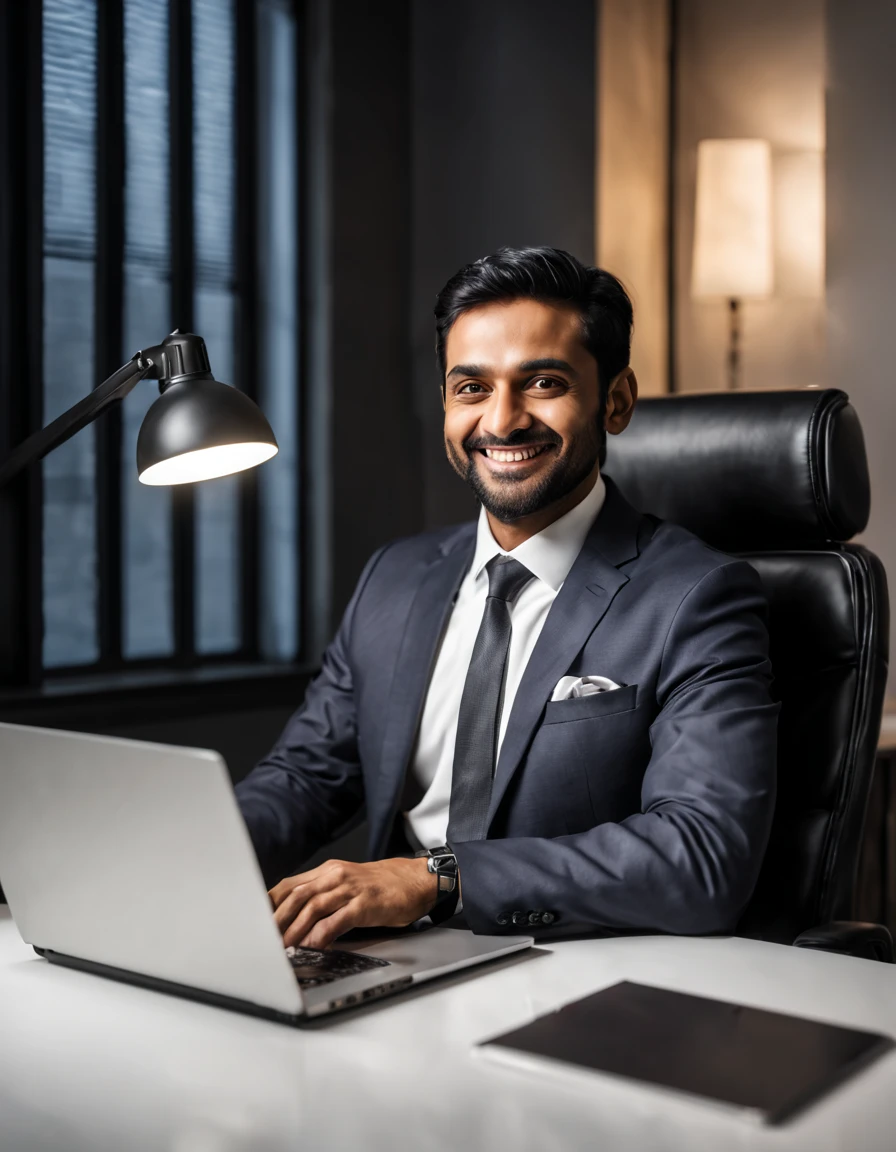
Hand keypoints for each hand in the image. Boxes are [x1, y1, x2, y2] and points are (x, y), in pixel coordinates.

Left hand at [268, 857, 438, 949]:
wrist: (414, 880)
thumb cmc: (380, 886)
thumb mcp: (346, 884)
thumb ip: (322, 897)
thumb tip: (295, 919)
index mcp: (327, 871)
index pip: (289, 885)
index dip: (269, 904)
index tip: (254, 922)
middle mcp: (335, 876)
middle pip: (297, 895)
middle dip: (276, 920)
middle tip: (263, 940)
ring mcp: (350, 888)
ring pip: (313, 906)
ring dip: (294, 928)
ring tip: (283, 947)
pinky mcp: (365, 903)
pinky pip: (338, 919)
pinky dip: (323, 933)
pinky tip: (314, 946)